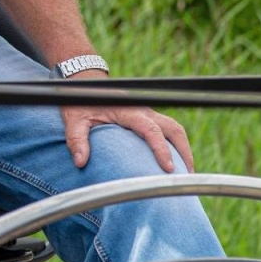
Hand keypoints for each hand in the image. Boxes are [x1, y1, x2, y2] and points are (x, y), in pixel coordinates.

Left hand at [61, 104, 192, 172]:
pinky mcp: (148, 118)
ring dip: (183, 149)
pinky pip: (169, 131)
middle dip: (184, 152)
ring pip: (175, 129)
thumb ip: (76, 139)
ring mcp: (148, 114)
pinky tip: (176, 164)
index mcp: (128, 112)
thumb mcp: (74, 120)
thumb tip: (80, 162)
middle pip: (173, 128)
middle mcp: (143, 111)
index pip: (151, 130)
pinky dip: (176, 146)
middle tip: (186, 176)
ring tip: (185, 174)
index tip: (168, 168)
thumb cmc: (81, 103)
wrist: (86, 85)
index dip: (162, 149)